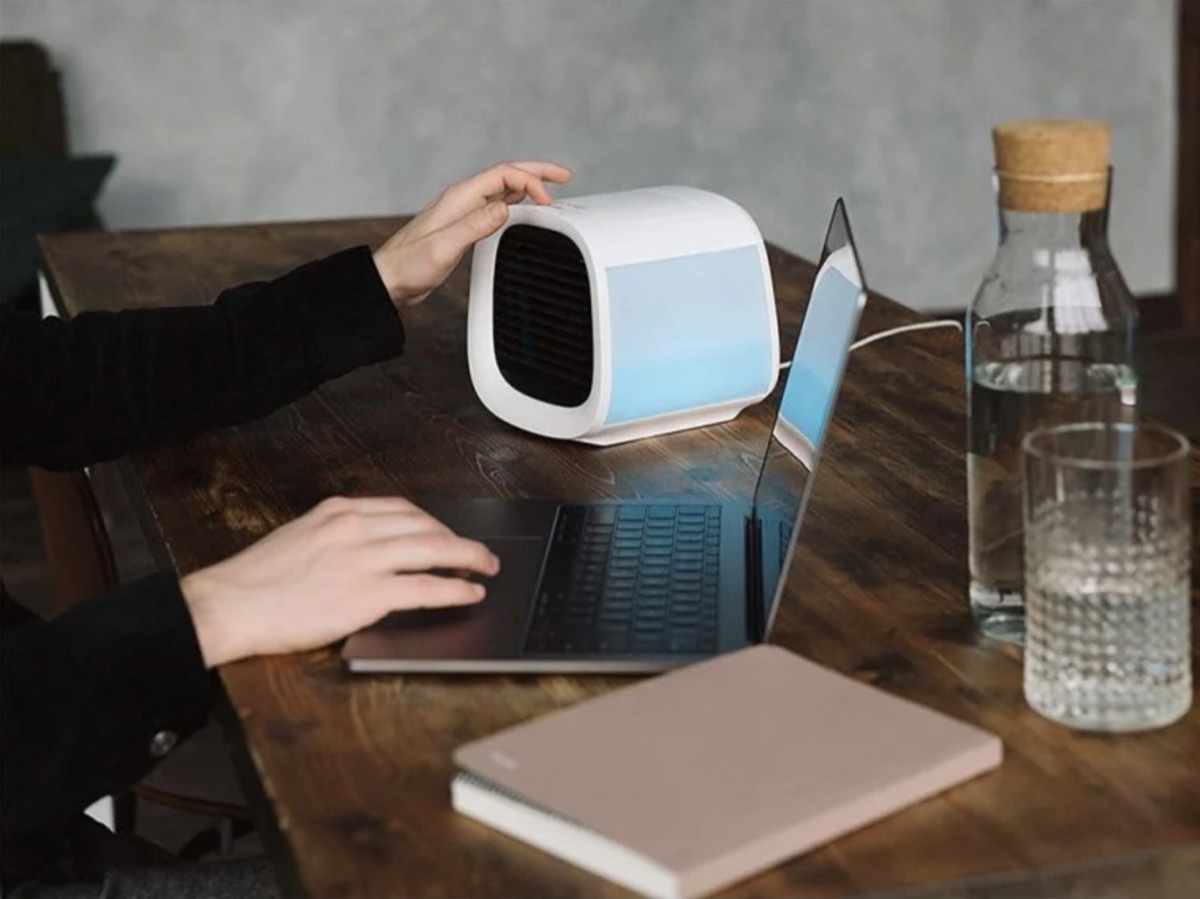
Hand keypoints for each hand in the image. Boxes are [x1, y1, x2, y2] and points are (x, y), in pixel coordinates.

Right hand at [180, 496, 499, 667]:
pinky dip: (455, 588)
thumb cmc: (253, 581)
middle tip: (478, 550)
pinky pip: (426, 587)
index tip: (445, 531)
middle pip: (425, 524)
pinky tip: (469, 592)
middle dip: (457, 537)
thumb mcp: (299, 538)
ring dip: (468, 558)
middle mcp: (354, 527)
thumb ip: (337, 538)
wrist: (227, 606)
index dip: (432, 521)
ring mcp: (362, 559)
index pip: (401, 508)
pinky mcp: (366, 594)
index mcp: (337, 511)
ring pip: (434, 549)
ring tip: (486, 567)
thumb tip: (370, 552)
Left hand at [372, 160, 572, 306]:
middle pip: (506, 175)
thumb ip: (474, 226)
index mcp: (459, 198)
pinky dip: (516, 203)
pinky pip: (496, 206)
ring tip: (551, 188)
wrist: (389, 280)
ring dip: (529, 186)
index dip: (531, 182)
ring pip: (503, 189)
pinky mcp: (464, 227)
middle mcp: (462, 200)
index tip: (548, 201)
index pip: (503, 175)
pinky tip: (524, 208)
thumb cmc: (408, 265)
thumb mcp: (443, 247)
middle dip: (537, 172)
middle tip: (564, 175)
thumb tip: (504, 209)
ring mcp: (463, 212)